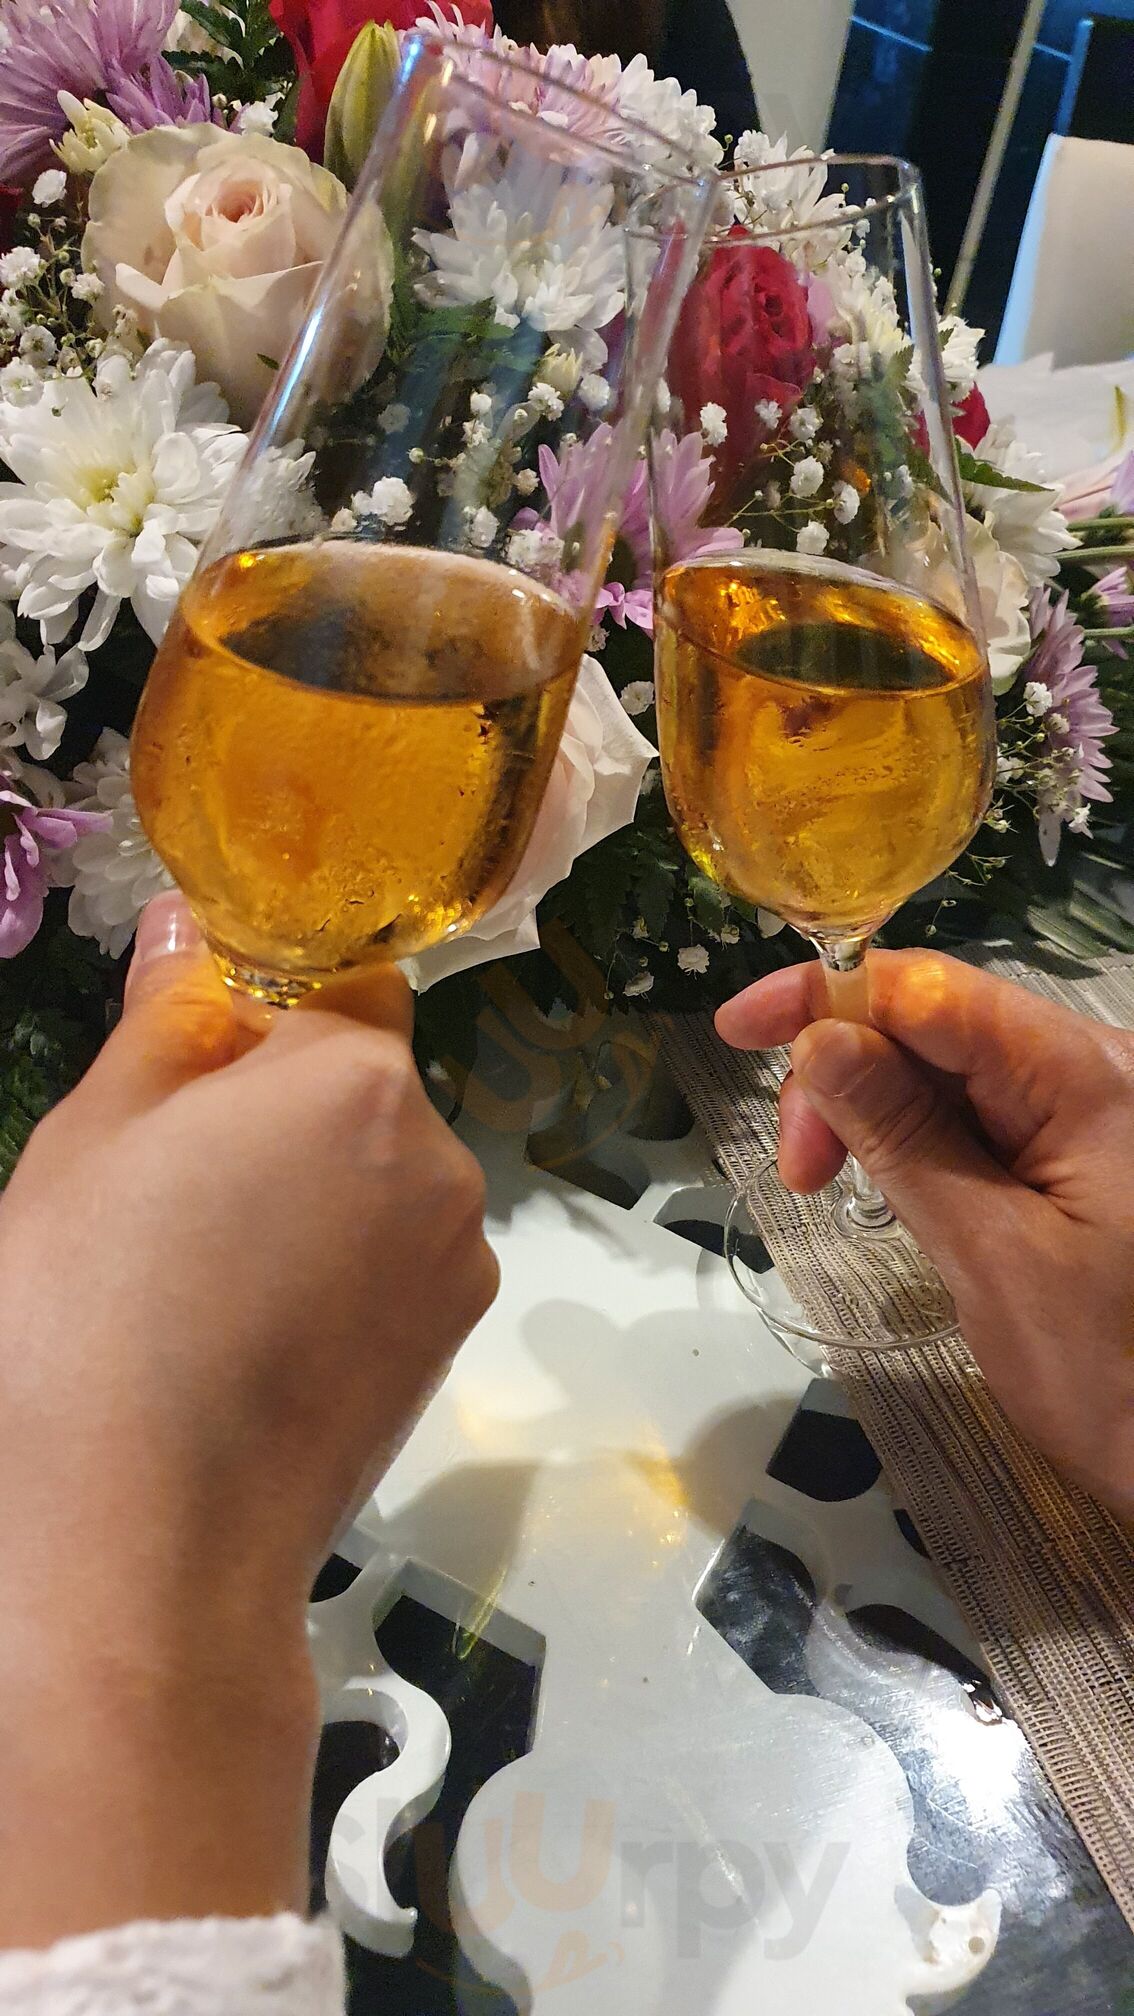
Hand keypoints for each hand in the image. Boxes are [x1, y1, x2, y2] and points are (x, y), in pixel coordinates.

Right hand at [0, 895, 497, 1941]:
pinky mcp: (450, 1350)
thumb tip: (191, 925)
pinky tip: (250, 1340)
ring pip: (381, 1179)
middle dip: (283, 1110)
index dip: (260, 1014)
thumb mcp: (92, 1140)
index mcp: (359, 1079)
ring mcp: (457, 1263)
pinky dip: (339, 1273)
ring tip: (202, 1283)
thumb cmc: (85, 1320)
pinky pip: (394, 1263)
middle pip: (365, 1087)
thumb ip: (164, 1019)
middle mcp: (443, 1158)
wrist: (140, 1552)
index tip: (186, 1070)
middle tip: (168, 1191)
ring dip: (313, 1194)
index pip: (336, 984)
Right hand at [717, 950, 1133, 1524]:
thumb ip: (902, 1136)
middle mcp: (1091, 1066)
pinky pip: (974, 1110)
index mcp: (1085, 1073)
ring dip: (867, 1107)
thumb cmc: (1107, 1370)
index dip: (828, 992)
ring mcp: (1086, 1108)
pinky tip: (886, 1183)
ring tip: (826, 1185)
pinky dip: (913, 1136)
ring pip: (943, 1065)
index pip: (933, 990)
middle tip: (799, 1171)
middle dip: (842, 1069)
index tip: (738, 1028)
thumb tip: (819, 1039)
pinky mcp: (1075, 1148)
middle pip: (932, 1021)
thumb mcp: (989, 1253)